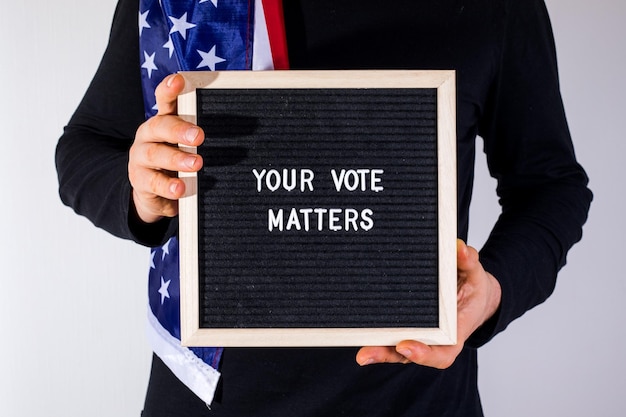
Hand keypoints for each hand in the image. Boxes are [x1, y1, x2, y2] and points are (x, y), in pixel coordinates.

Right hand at [128, 74, 204, 223]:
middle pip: (160, 126)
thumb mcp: (190, 147)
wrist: (156, 196)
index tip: (179, 81)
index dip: (169, 89)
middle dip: (179, 129)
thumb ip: (205, 134)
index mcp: (164, 121)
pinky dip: (168, 186)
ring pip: (156, 154)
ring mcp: (141, 158)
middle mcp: (149, 136)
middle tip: (199, 136)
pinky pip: (153, 182)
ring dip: (177, 158)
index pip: (164, 100)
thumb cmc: (179, 163)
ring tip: (197, 164)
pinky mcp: (140, 181)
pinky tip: (180, 189)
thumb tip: (250, 124)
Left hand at [356, 239, 501, 368]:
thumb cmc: (472, 288)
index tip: (406, 346)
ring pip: (394, 348)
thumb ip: (469, 261)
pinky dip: (373, 334)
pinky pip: (388, 333)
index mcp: (455, 332)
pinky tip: (353, 330)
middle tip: (365, 354)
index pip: (441, 353)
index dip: (423, 354)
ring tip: (359, 352)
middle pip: (408, 354)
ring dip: (376, 349)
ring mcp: (418, 334)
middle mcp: (434, 338)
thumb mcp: (476, 273)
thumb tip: (458, 247)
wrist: (472, 293)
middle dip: (386, 354)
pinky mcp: (405, 325)